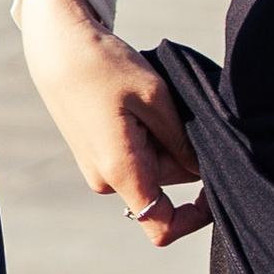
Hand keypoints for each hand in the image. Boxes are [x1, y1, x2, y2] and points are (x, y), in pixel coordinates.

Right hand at [18, 0, 209, 244]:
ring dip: (165, 139)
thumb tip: (202, 171)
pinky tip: (139, 101)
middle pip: (165, 185)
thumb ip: (182, 141)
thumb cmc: (104, 66)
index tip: (216, 190)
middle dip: (183, 154)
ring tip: (155, 99)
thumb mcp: (155, 97)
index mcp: (120, 171)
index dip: (195, 218)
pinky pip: (134, 154)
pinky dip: (148, 133)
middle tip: (180, 109)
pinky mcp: (95, 153)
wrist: (57, 46)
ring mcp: (97, 167)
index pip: (161, 227)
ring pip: (152, 165)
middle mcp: (105, 180)